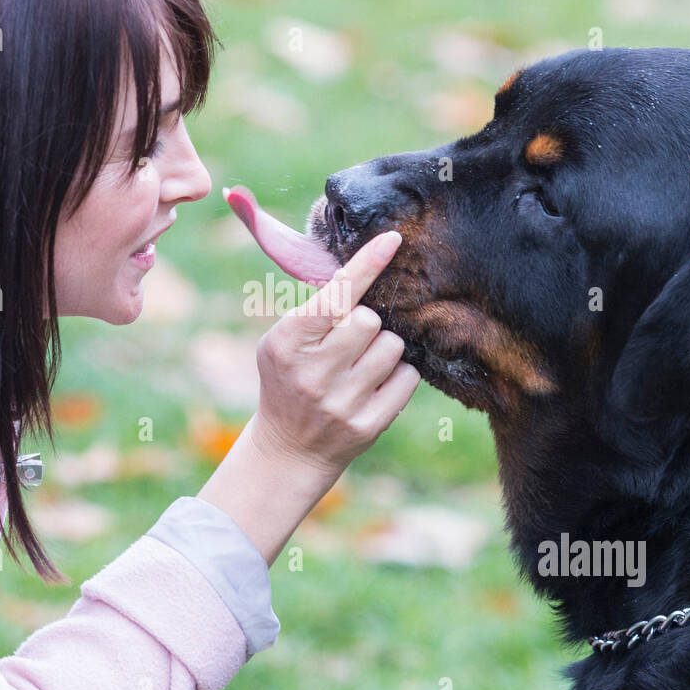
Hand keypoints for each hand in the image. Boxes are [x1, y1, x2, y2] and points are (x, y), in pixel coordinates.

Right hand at [252, 230, 422, 477]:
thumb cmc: (289, 379)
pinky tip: (376, 386)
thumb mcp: (282, 341)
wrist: (289, 449)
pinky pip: (407, 378)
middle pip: (369, 320)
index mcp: (287, 342)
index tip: (392, 239)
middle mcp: (312, 372)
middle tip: (348, 344)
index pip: (335, 295)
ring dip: (383, 350)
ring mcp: (341, 402)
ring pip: (393, 347)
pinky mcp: (367, 425)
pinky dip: (398, 376)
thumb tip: (359, 268)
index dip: (365, 265)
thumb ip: (315, 309)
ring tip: (360, 367)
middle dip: (365, 325)